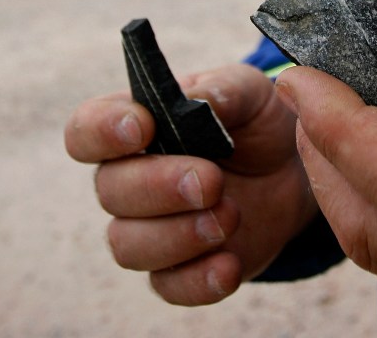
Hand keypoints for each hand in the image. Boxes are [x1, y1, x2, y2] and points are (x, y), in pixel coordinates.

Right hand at [65, 62, 316, 304]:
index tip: (142, 128)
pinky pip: (168, 286)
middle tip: (211, 181)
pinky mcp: (178, 268)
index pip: (86, 129)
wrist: (290, 168)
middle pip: (110, 190)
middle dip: (158, 186)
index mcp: (134, 124)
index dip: (101, 131)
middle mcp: (130, 177)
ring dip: (178, 235)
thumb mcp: (248, 91)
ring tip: (230, 215)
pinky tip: (229, 264)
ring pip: (128, 245)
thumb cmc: (254, 119)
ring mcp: (150, 227)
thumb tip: (197, 101)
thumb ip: (221, 90)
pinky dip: (197, 280)